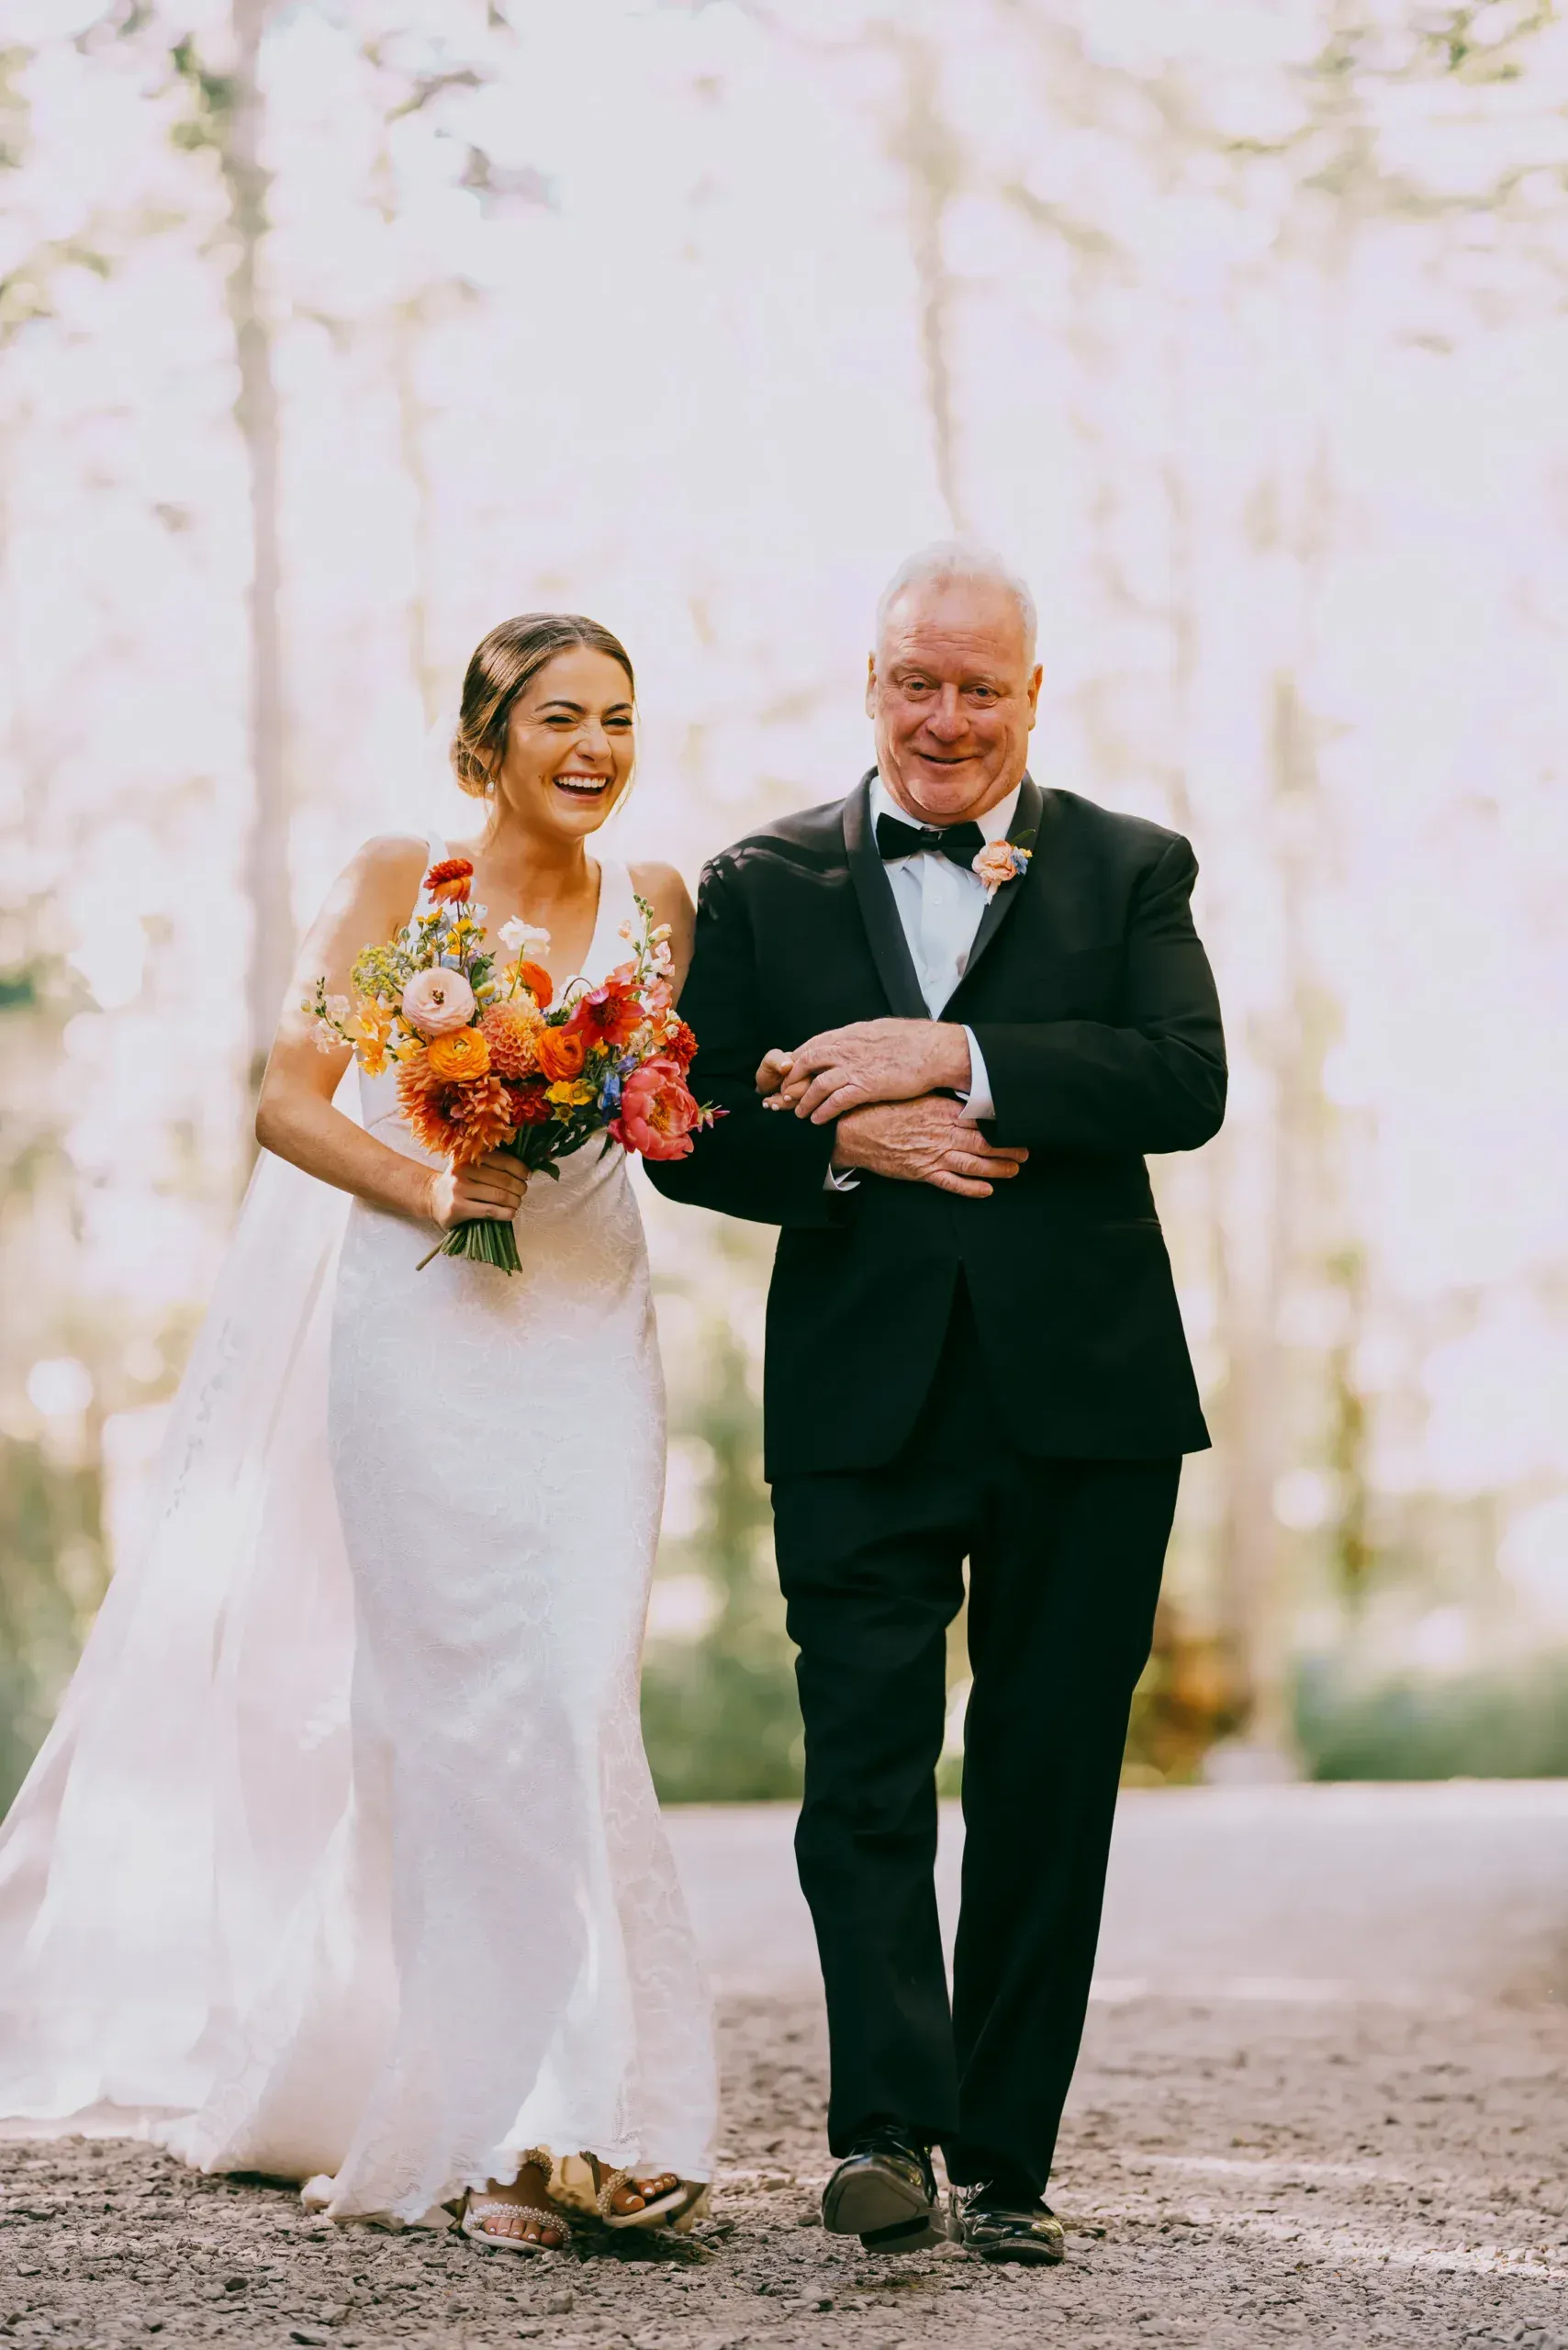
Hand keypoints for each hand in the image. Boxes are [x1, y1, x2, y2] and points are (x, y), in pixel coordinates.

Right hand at [428, 1150, 528, 1228]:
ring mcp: (459, 1189)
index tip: (527, 1176)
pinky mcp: (458, 1208)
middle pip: (502, 1179)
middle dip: (519, 1187)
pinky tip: (510, 1213)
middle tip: (522, 1192)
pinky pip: (489, 1211)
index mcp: (469, 1154)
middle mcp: (462, 1169)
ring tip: (517, 1203)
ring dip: (514, 1201)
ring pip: (498, 1195)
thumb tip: (525, 1170)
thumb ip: (492, 1163)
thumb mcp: (470, 1164)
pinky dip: (505, 1213)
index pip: (502, 1159)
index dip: (519, 1168)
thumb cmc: (460, 1181)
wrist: (433, 1197)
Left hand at [759, 1019, 971, 1123]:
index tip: (789, 1073)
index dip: (797, 1060)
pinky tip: (818, 1119)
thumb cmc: (914, 1040)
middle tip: (785, 1095)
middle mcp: (847, 1048)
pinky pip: (835, 1101)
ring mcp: (855, 1067)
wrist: (935, 1050)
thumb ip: (860, 1038)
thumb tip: (853, 1041)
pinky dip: (823, 1111)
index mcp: (850, 1033)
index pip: (813, 1044)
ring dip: (804, 1101)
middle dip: (792, 1081)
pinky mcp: (866, 1086)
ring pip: (817, 1085)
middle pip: (806, 1062)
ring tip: (799, 1113)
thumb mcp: (880, 1030)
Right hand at [831, 1097, 1027, 1198]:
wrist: (853, 1131)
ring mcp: (933, 1154)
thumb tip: (962, 1103)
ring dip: (998, 1168)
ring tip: (1014, 1169)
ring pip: (974, 1164)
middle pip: (983, 1142)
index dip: (1000, 1124)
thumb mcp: (914, 1097)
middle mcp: (942, 1133)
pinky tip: (987, 1190)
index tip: (1014, 1125)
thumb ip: (940, 1102)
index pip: (979, 1118)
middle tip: (1025, 1151)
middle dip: (1007, 1148)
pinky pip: (952, 1183)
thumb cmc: (881, 1110)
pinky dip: (971, 1188)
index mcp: (941, 1110)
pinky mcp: (923, 1172)